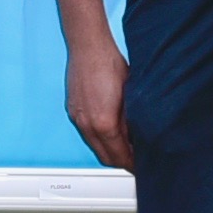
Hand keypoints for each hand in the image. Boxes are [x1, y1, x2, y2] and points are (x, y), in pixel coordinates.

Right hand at [65, 35, 131, 168]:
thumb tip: (136, 139)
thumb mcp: (130, 96)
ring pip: (94, 146)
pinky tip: (109, 130)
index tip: (141, 165)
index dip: (132, 164)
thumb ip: (131, 122)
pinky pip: (86, 134)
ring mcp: (77, 119)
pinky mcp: (72, 111)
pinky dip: (98, 139)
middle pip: (104, 157)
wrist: (89, 47)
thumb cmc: (110, 65)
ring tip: (125, 146)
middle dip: (120, 162)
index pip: (119, 156)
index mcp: (104, 123)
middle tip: (135, 161)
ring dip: (109, 150)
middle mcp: (87, 125)